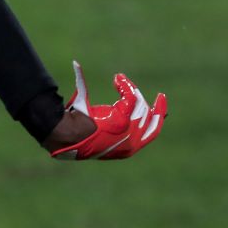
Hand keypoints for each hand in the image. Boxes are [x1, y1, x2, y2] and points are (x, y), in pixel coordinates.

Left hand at [44, 61, 167, 159]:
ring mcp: (129, 132)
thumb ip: (106, 116)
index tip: (159, 103)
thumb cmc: (77, 132)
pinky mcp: (122, 120)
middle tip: (154, 94)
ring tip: (119, 81)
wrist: (68, 136)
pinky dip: (125, 86)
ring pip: (139, 105)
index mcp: (129, 148)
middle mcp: (133, 142)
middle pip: (148, 117)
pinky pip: (131, 98)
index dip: (159, 117)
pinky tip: (117, 79)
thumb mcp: (97, 127)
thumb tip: (94, 90)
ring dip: (130, 90)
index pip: (152, 132)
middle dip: (151, 105)